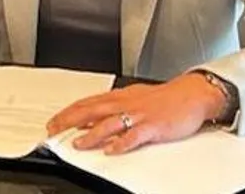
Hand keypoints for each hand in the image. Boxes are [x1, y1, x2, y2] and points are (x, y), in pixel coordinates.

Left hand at [45, 73, 226, 154]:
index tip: (53, 121)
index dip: (68, 112)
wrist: (191, 94)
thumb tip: (92, 118)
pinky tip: (111, 150)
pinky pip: (134, 136)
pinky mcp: (153, 126)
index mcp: (119, 96)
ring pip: (110, 124)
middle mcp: (125, 104)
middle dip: (70, 120)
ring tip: (78, 143)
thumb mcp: (134, 98)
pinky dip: (122, 143)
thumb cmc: (164, 98)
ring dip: (92, 134)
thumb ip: (113, 108)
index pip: (87, 103)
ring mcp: (139, 115)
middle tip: (54, 130)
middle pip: (92, 111)